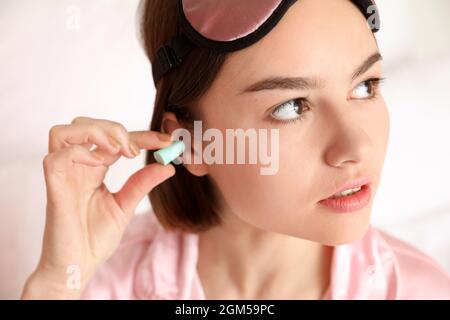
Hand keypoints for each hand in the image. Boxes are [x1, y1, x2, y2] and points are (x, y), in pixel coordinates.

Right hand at [21, 116, 173, 298]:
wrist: (80, 265)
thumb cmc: (96, 238)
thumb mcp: (125, 206)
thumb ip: (142, 183)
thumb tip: (168, 166)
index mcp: (94, 169)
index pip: (115, 140)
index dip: (141, 135)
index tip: (166, 141)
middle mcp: (77, 166)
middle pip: (85, 124)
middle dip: (113, 128)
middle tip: (134, 150)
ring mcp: (63, 174)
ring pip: (64, 132)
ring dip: (95, 132)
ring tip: (118, 151)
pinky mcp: (53, 186)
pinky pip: (57, 156)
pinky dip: (80, 152)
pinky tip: (99, 164)